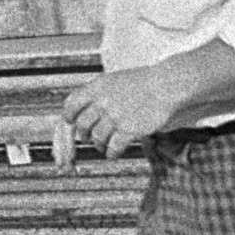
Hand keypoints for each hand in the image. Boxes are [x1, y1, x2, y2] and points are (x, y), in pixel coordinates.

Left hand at [61, 66, 180, 156]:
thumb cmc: (143, 82)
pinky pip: (113, 147)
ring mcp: (115, 116)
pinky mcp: (129, 129)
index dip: (69, 115)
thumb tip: (86, 107)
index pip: (72, 103)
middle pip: (83, 124)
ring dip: (98, 145)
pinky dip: (111, 153)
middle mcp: (103, 102)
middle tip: (87, 138)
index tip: (70, 122)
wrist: (165, 86)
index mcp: (97, 87)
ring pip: (97, 138)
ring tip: (103, 147)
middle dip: (84, 134)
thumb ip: (98, 93)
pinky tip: (113, 154)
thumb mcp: (114, 80)